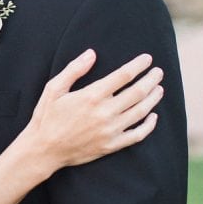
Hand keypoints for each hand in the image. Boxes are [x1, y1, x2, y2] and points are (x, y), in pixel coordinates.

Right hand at [26, 50, 163, 171]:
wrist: (44, 150)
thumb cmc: (47, 117)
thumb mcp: (54, 89)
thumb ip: (74, 70)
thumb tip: (92, 53)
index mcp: (91, 96)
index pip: (123, 76)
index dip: (138, 65)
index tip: (147, 59)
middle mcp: (104, 113)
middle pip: (137, 92)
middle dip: (151, 79)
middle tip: (159, 72)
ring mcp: (110, 131)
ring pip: (141, 111)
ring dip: (153, 98)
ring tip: (159, 89)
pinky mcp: (111, 146)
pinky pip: (137, 135)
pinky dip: (149, 125)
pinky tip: (152, 116)